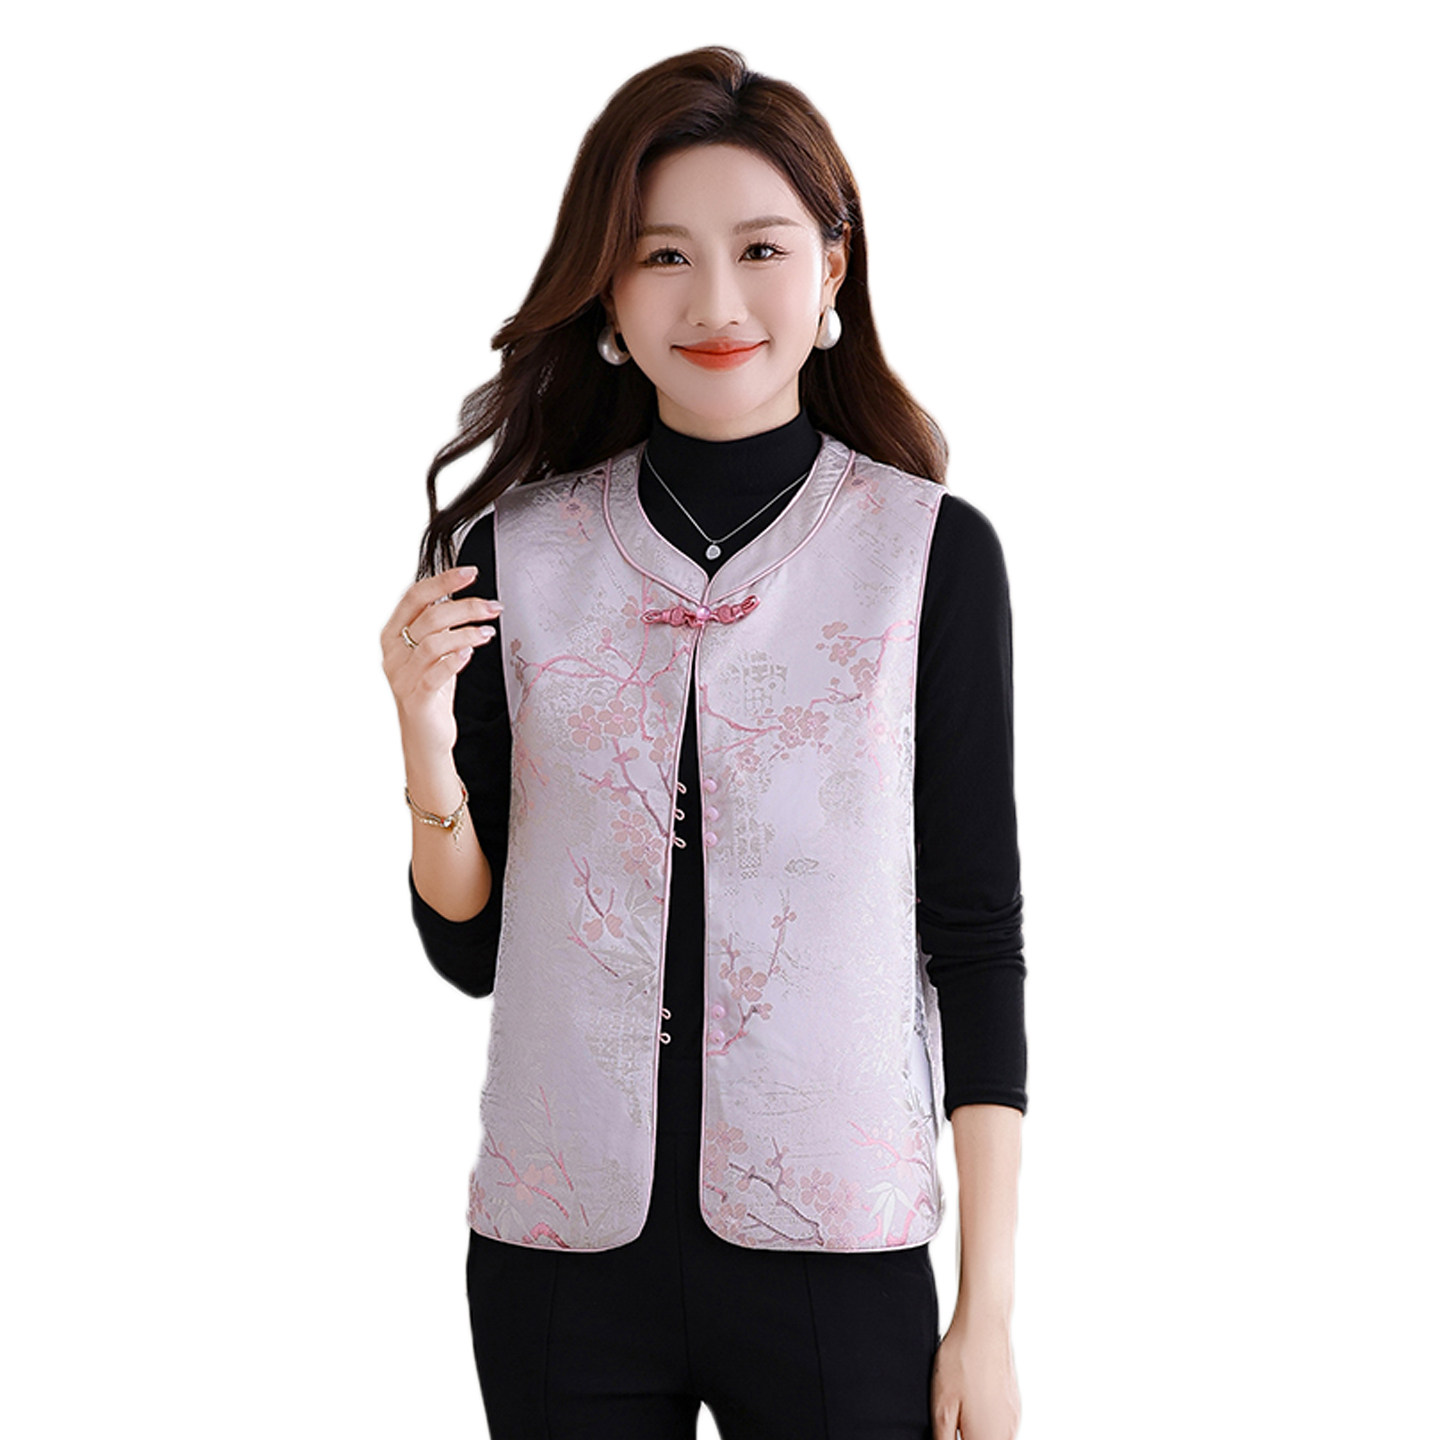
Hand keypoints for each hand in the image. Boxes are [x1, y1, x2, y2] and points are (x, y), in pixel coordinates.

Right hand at [380, 565, 502, 760]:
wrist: (425, 736)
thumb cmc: (431, 690)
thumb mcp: (432, 652)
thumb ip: (438, 625)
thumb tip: (459, 594)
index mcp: (393, 635)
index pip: (414, 597)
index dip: (443, 581)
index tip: (470, 572)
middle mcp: (393, 653)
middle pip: (430, 616)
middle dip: (467, 607)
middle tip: (493, 607)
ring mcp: (402, 676)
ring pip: (434, 642)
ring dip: (467, 632)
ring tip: (489, 631)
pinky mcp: (416, 698)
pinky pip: (435, 673)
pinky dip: (455, 658)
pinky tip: (471, 651)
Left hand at [931, 1315, 1019, 1439]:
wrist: (984, 1325)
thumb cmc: (962, 1360)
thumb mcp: (941, 1407)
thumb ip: (944, 1439)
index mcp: (987, 1438)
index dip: (955, 1438)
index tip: (948, 1429)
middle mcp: (1007, 1433)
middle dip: (967, 1434)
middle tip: (951, 1418)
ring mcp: (1013, 1418)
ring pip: (993, 1436)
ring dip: (976, 1431)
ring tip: (959, 1406)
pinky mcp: (1014, 1404)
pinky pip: (1000, 1424)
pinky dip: (986, 1421)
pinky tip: (971, 1401)